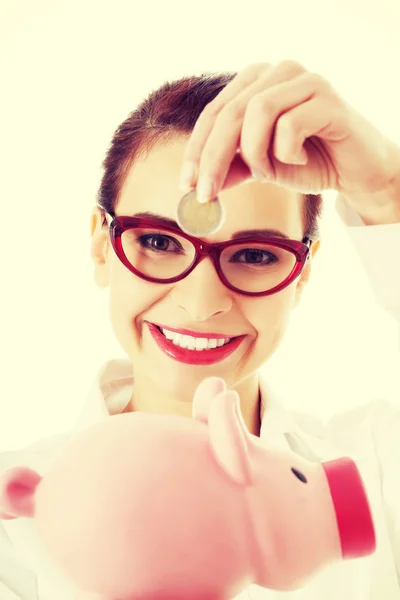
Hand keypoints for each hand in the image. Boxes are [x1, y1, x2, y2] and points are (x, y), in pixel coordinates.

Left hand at [180, 61, 399, 206]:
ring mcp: (303, 79)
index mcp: (255, 82)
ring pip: (257, 113)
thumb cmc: (308, 161)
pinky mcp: (327, 96)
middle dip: (212, 158)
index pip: (214, 112)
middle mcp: (277, 72)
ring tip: (271, 171)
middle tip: (206, 193)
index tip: (186, 184)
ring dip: (256, 154)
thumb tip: (194, 184)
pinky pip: (290, 124)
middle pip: (230, 112)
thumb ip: (230, 168)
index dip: (196, 149)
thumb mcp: (259, 167)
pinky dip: (287, 152)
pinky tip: (300, 159)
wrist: (355, 169)